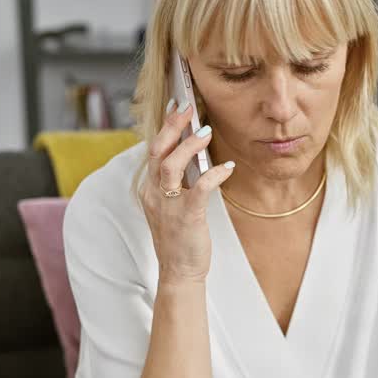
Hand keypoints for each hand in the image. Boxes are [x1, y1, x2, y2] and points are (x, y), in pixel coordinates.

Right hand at [137, 99, 236, 282]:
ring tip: (206, 132)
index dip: (164, 126)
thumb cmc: (180, 238)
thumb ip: (178, 182)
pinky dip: (214, 174)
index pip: (152, 150)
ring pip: (171, 164)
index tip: (176, 106)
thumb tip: (195, 156)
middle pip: (156, 150)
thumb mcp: (172, 206)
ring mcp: (168, 205)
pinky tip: (228, 168)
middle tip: (189, 108)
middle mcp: (154, 194)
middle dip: (172, 125)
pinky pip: (200, 188)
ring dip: (189, 145)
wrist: (179, 272)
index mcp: (149, 190)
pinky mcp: (186, 217)